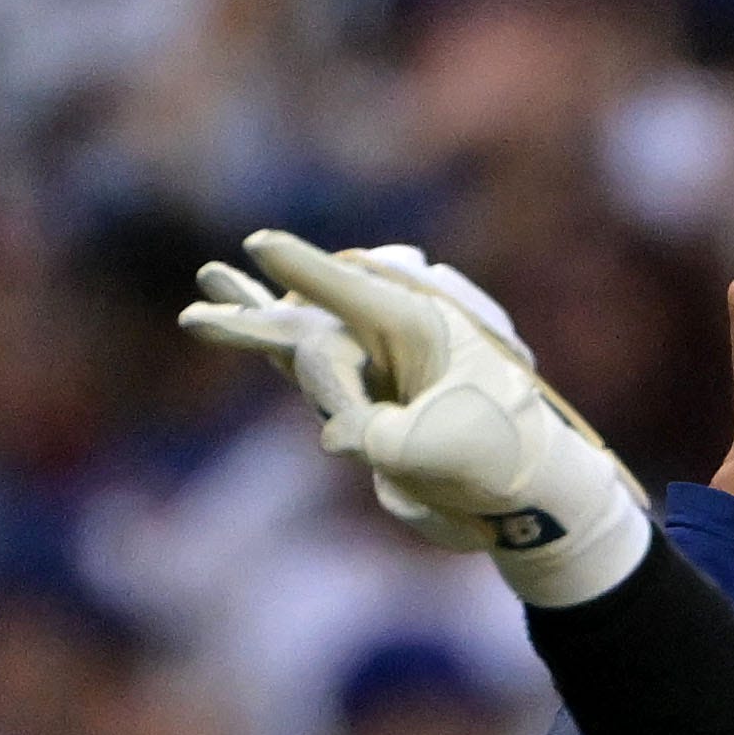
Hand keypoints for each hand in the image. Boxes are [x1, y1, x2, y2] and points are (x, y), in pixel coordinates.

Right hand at [179, 234, 651, 602]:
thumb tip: (334, 438)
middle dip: (256, 306)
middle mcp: (397, 332)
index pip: (350, 290)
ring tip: (204, 306)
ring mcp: (384, 361)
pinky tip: (239, 316)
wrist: (529, 491)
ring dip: (257, 322)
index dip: (303, 269)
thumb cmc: (497, 461)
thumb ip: (383, 440)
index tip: (259, 244)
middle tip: (209, 279)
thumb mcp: (440, 456)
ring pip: (309, 336)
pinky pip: (315, 359)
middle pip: (314, 315)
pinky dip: (278, 344)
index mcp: (421, 325)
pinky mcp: (375, 390)